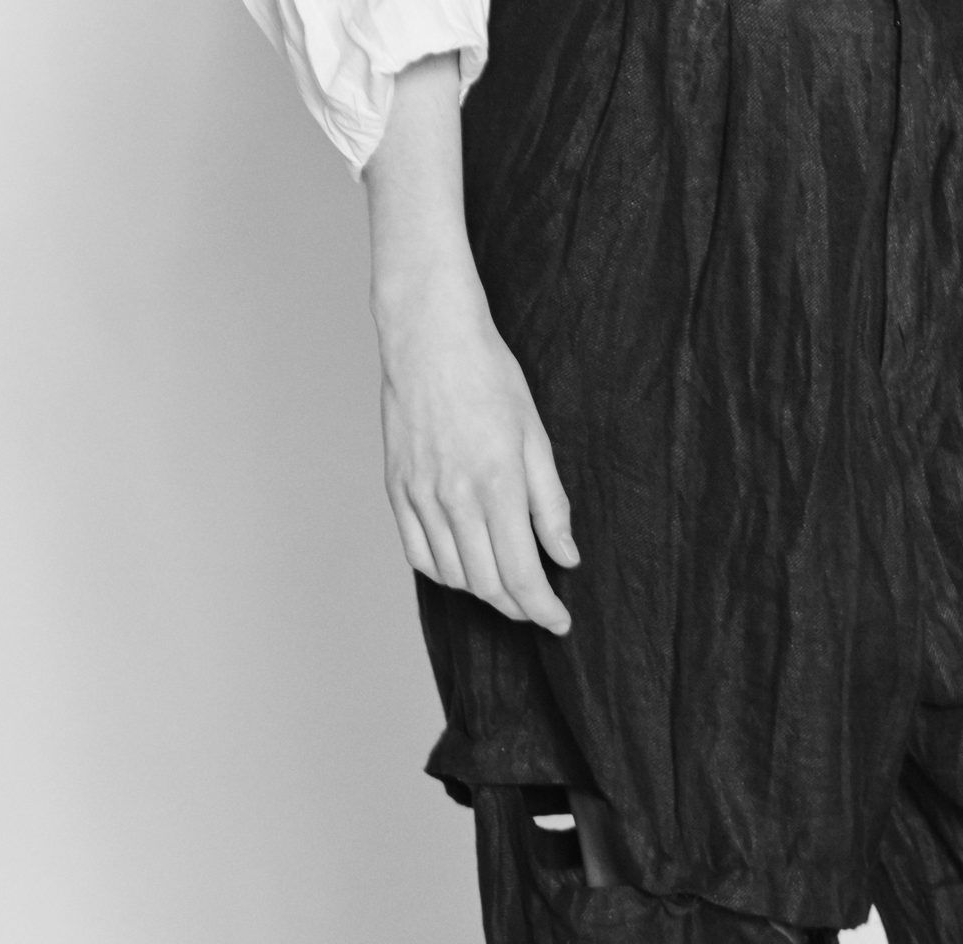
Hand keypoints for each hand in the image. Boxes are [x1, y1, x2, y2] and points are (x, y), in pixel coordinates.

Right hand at [373, 257, 577, 631]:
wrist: (431, 340)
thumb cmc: (489, 377)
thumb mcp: (536, 436)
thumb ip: (551, 503)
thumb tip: (566, 557)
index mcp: (498, 485)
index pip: (522, 574)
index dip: (543, 610)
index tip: (560, 622)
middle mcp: (455, 499)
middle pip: (487, 585)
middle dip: (518, 607)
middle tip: (540, 608)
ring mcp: (421, 498)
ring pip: (453, 577)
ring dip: (484, 593)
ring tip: (507, 585)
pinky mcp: (397, 492)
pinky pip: (419, 556)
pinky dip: (445, 574)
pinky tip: (464, 567)